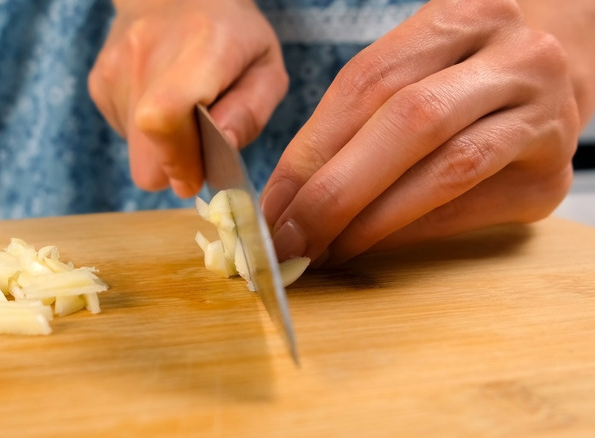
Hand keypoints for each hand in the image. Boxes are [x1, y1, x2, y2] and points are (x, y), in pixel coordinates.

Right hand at [88, 0, 287, 196]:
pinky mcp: (99, 82)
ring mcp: (114, 68)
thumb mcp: (265, 68)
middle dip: (175, 167)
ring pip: (136, 154)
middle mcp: (147, 54)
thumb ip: (250, 113)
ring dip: (162, 148)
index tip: (196, 176)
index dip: (179, 160)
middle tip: (199, 146)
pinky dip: (146, 133)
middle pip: (144, 156)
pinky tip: (161, 99)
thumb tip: (222, 149)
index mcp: (201, 46)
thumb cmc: (232, 36)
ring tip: (183, 109)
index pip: (164, 116)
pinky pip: (125, 137)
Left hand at [260, 0, 586, 264]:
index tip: (272, 202)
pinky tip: (368, 247)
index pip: (370, 82)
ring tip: (322, 250)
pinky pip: (467, 212)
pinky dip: (408, 234)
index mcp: (468, 14)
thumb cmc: (459, 75)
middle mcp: (518, 59)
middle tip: (289, 238)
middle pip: (411, 124)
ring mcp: (545, 118)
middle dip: (337, 191)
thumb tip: (287, 196)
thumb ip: (357, 115)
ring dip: (370, 221)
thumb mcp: (415, 65)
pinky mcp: (550, 179)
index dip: (312, 149)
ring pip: (445, 172)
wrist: (551, 83)